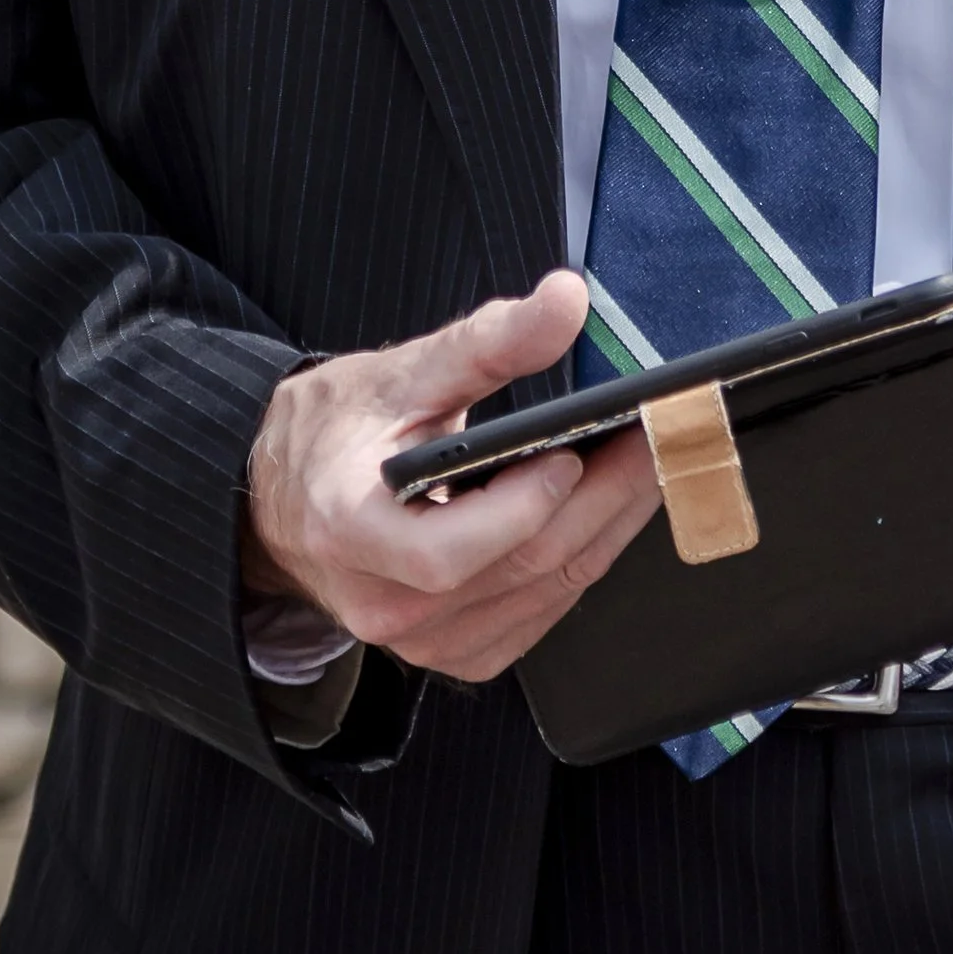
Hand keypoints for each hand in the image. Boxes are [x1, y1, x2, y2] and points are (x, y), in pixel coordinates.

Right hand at [242, 272, 659, 682]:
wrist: (289, 496)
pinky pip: (539, 616)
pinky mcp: (452, 652)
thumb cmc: (336, 430)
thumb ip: (487, 341)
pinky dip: (582, 563)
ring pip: (544, 593)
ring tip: (651, 463)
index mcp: (351, 532)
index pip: (451, 550)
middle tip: (664, 437)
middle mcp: (384, 603)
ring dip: (610, 528)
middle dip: (606, 498)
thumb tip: (567, 300)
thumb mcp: (401, 370)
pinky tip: (607, 513)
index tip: (577, 446)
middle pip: (521, 566)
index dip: (526, 504)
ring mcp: (421, 642)